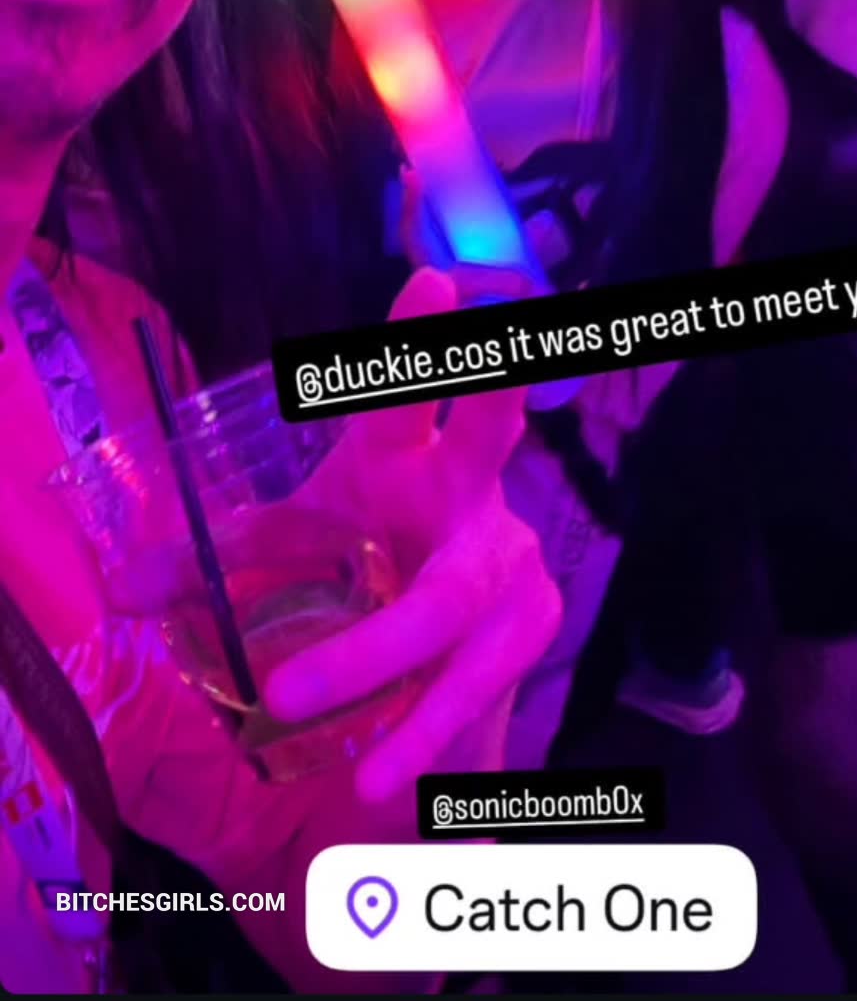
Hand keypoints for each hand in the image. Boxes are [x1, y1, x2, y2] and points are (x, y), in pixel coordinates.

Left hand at [263, 265, 559, 801]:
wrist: (445, 644)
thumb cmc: (366, 560)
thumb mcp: (294, 547)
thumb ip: (218, 559)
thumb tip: (119, 588)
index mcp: (403, 460)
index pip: (407, 392)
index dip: (422, 338)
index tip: (434, 279)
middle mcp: (470, 495)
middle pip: (490, 442)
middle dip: (495, 400)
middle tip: (502, 356)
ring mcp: (510, 564)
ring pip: (456, 613)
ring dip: (398, 678)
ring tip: (340, 745)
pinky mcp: (529, 632)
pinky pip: (478, 688)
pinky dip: (430, 738)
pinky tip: (392, 785)